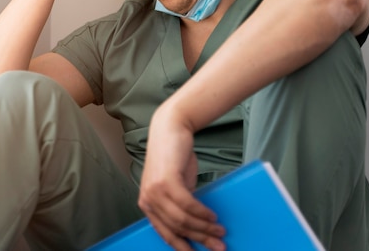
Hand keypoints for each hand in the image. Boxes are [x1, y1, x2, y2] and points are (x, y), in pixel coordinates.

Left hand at [139, 109, 225, 250]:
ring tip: (220, 231)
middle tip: (219, 247)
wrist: (170, 129)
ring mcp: (155, 191)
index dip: (183, 247)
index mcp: (147, 205)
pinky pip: (187, 204)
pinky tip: (212, 216)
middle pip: (177, 229)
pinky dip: (202, 212)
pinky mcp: (166, 181)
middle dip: (200, 240)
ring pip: (182, 219)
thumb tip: (198, 225)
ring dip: (204, 228)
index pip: (165, 234)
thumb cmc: (174, 157)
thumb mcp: (174, 185)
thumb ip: (179, 204)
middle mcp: (147, 200)